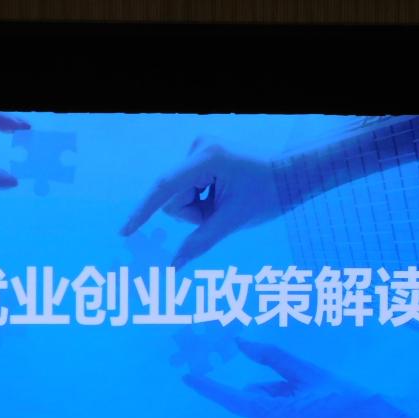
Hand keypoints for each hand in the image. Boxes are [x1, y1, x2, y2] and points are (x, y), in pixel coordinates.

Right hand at [120, 139, 280, 266]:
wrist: (293, 175)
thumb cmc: (270, 195)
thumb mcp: (233, 222)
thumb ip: (199, 243)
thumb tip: (172, 267)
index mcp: (208, 159)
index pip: (165, 188)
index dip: (143, 212)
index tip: (125, 232)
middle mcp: (199, 148)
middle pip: (173, 198)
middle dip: (193, 213)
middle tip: (222, 212)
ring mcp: (199, 150)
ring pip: (179, 196)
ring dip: (199, 208)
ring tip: (226, 203)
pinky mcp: (201, 156)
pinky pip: (187, 189)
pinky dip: (202, 200)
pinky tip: (224, 194)